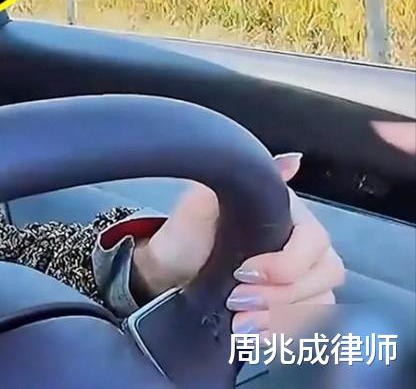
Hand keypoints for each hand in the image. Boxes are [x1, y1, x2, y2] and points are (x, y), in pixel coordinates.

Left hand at [132, 153, 345, 334]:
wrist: (169, 268)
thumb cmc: (189, 231)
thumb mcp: (205, 201)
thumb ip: (242, 180)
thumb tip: (289, 161)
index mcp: (290, 216)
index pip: (315, 242)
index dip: (286, 263)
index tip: (244, 271)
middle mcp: (305, 247)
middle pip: (325, 276)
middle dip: (281, 294)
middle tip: (238, 299)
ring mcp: (303, 278)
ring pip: (321, 303)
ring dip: (281, 318)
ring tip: (240, 323)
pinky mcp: (292, 307)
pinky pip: (309, 326)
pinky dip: (281, 333)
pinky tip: (252, 333)